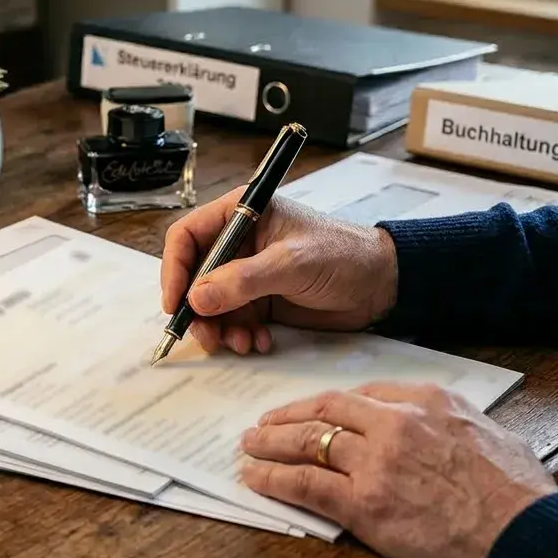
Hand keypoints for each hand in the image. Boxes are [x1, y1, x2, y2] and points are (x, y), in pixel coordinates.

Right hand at [160, 188, 397, 355]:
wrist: (382, 285)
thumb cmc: (344, 255)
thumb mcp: (291, 263)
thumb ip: (243, 280)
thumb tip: (197, 299)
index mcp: (241, 214)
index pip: (187, 236)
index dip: (175, 270)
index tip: (176, 304)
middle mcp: (239, 243)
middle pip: (194, 277)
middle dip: (198, 310)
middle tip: (209, 335)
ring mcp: (248, 274)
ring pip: (211, 305)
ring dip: (220, 329)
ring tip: (241, 344)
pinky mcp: (261, 301)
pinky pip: (234, 321)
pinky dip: (240, 336)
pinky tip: (260, 343)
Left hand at [238, 382, 557, 557]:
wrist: (528, 539)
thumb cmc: (521, 497)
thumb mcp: (490, 435)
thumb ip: (452, 425)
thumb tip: (439, 433)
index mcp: (430, 402)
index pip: (363, 393)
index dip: (329, 402)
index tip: (314, 408)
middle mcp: (397, 423)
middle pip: (326, 410)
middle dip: (289, 416)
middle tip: (265, 422)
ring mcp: (377, 462)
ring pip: (307, 442)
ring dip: (270, 444)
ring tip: (249, 446)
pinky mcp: (364, 504)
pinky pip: (304, 484)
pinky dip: (273, 478)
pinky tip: (256, 478)